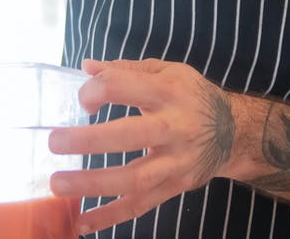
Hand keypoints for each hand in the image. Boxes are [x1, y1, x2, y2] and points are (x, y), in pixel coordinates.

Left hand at [48, 59, 240, 234]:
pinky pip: (140, 206)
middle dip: (90, 140)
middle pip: (130, 136)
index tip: (82, 101)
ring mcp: (175, 162)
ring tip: (57, 184)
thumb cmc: (191, 96)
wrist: (234, 132)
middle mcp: (174, 128)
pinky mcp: (175, 187)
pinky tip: (81, 222)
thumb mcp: (167, 72)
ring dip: (93, 183)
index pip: (125, 86)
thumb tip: (86, 66)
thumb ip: (126, 69)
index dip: (96, 91)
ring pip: (134, 178)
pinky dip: (110, 216)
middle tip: (54, 141)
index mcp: (169, 92)